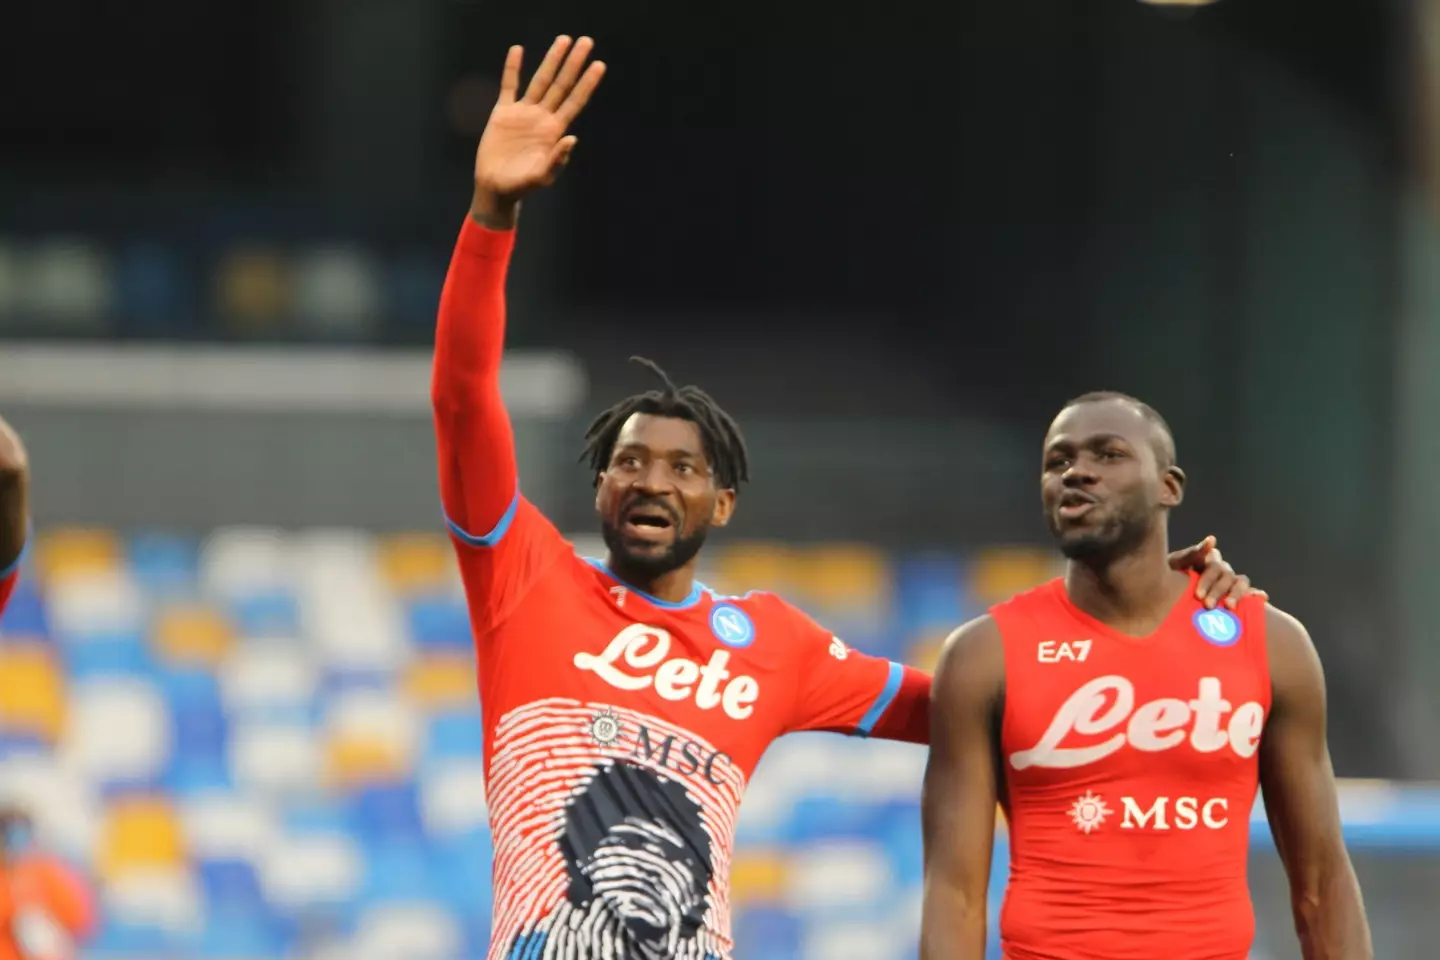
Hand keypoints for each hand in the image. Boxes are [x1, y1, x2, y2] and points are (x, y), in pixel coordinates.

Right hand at [472, 36, 605, 225]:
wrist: (495, 187)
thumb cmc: (521, 186)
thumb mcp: (541, 177)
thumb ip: (557, 160)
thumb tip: (572, 139)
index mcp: (554, 131)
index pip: (575, 101)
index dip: (587, 84)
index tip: (599, 65)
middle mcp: (542, 118)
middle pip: (561, 85)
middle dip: (573, 64)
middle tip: (586, 41)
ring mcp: (524, 113)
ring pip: (540, 80)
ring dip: (551, 60)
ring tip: (563, 40)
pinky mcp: (503, 113)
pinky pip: (509, 86)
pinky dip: (512, 68)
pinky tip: (517, 50)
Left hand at [1168, 535, 1267, 609]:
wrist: (1162, 593)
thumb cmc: (1166, 577)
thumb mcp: (1173, 565)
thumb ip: (1190, 554)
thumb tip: (1212, 539)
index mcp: (1207, 561)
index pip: (1214, 566)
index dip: (1208, 580)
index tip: (1198, 595)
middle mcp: (1221, 570)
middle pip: (1226, 577)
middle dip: (1217, 592)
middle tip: (1206, 606)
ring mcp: (1229, 581)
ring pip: (1240, 583)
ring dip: (1236, 594)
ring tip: (1229, 607)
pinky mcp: (1234, 594)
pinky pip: (1249, 593)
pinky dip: (1256, 594)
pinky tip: (1261, 599)